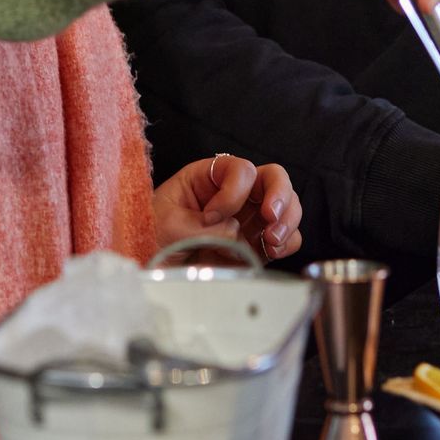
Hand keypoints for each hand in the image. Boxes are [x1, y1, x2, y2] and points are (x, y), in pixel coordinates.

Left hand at [151, 153, 301, 263]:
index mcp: (209, 178)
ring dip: (287, 221)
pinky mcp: (257, 245)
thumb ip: (201, 228)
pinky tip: (272, 251)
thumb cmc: (152, 237)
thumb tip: (235, 232)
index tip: (212, 215)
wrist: (152, 270)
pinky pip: (287, 238)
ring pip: (287, 206)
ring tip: (272, 240)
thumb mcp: (167, 225)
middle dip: (278, 195)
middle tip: (270, 216)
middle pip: (273, 178)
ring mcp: (249, 220)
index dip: (233, 191)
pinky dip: (287, 243)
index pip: (239, 169)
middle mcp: (235, 194)